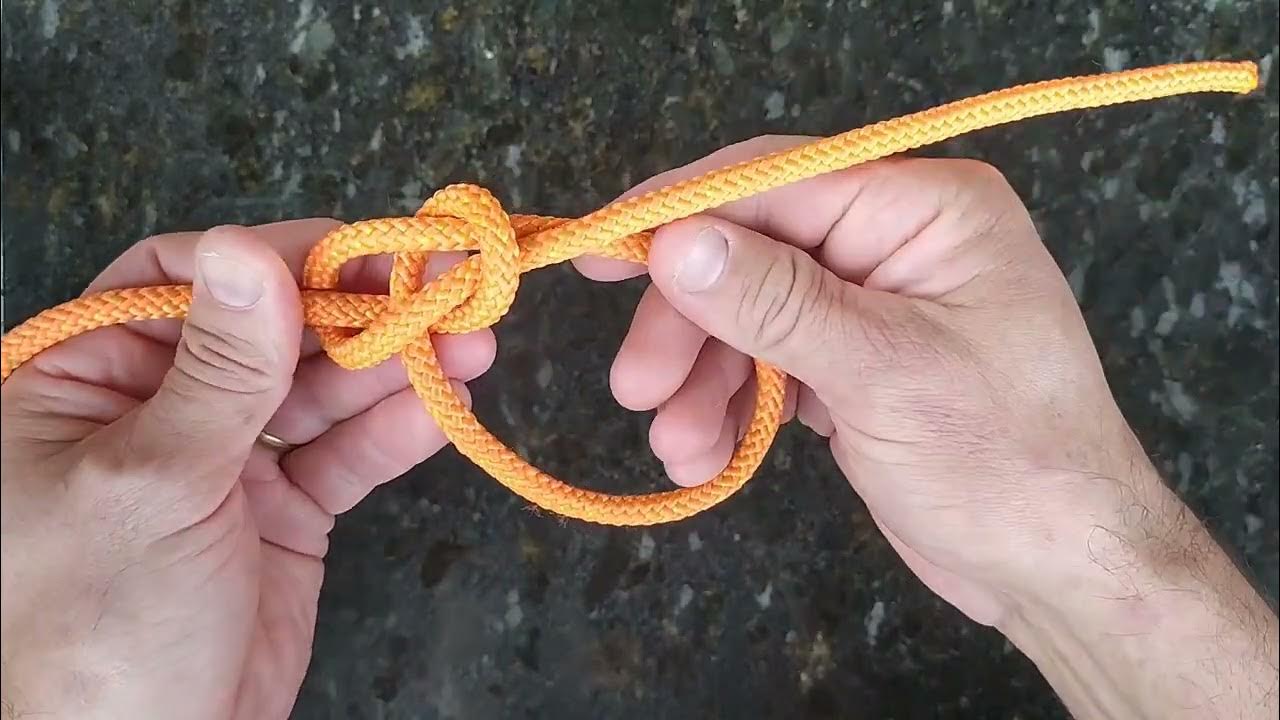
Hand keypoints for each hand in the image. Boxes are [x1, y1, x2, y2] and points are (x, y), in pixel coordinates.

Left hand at [0, 222, 494, 718]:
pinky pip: (344, 456)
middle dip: (356, 312)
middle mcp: (157, 409)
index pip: (182, 283)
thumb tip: (248, 249)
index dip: (273, 261)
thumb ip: (218, 368)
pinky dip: (393, 433)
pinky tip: (442, 408)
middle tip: (441, 290)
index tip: (358, 252)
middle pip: (269, 330)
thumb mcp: (154, 481)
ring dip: (394, 366)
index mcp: (84, 383)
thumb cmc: (98, 627)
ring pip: (320, 389)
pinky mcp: (285, 512)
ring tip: (470, 342)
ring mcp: (227, 462)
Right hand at [577, 136, 1277, 716]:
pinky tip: (707, 457)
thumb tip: (677, 241)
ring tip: (678, 449)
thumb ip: (776, 302)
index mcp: (925, 208)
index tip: (601, 252)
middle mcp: (895, 242)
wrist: (1059, 570)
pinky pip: (770, 366)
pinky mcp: (854, 365)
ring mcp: (871, 306)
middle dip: (691, 325)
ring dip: (704, 381)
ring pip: (750, 318)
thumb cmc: (1003, 460)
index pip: (777, 182)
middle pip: (752, 254)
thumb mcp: (884, 372)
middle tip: (635, 388)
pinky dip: (733, 408)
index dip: (682, 213)